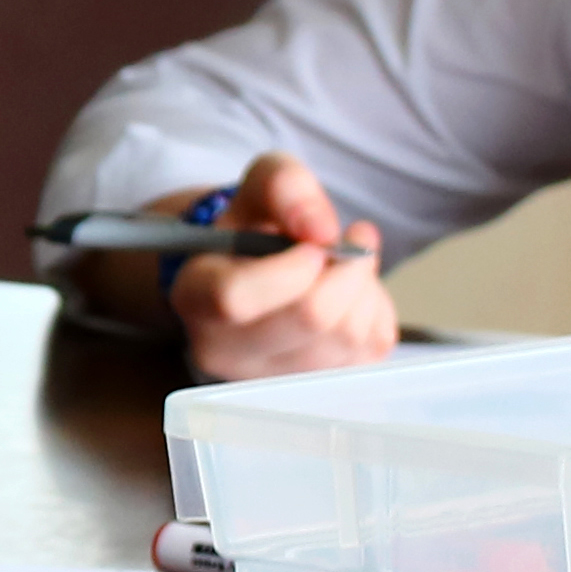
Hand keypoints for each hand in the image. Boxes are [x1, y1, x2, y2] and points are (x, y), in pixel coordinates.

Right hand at [165, 156, 395, 379]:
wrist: (253, 271)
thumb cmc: (252, 229)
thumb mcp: (259, 185)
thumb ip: (285, 186)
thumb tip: (322, 229)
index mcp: (195, 297)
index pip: (236, 299)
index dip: (291, 267)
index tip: (313, 243)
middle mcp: (225, 351)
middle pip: (310, 319)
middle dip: (348, 269)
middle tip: (349, 241)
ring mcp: (271, 377)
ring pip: (348, 336)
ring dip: (365, 288)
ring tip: (346, 265)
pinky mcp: (317, 386)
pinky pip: (372, 348)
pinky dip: (376, 310)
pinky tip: (352, 295)